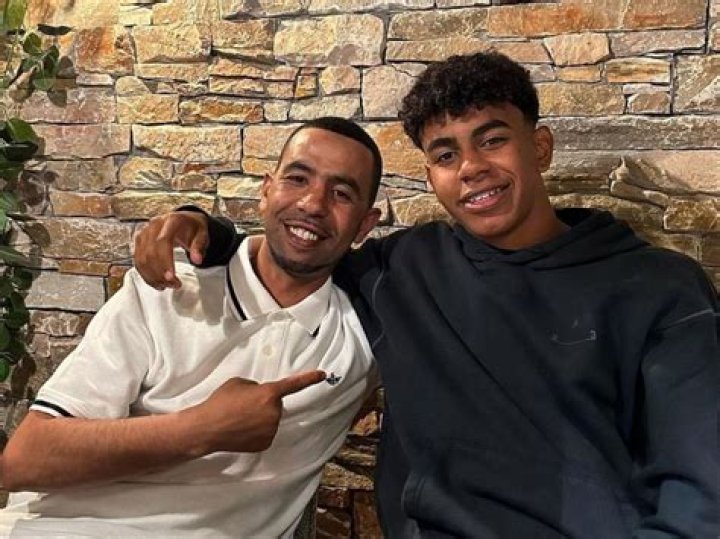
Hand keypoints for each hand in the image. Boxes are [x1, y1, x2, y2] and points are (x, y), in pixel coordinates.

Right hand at [134, 211, 208, 289]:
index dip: (165, 261)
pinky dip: (146, 274)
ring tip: (166, 286)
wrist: (184, 220)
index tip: (171, 277)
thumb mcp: (202, 234)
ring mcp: (144, 232)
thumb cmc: (192, 228)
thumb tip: (197, 259)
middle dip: (160, 273)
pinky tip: (156, 282)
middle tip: (174, 285)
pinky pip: (137, 260)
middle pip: (150, 252)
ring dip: (152, 276)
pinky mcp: (139, 241)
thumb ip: (199, 246)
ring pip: (141, 258)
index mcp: (171, 221)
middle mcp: (154, 225)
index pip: (163, 241)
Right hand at [186, 371, 325, 453]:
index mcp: (269, 393)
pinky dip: (256, 431)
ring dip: (260, 417)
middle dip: (263, 403)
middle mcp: (274, 412)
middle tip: (243, 405)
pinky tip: (242, 430)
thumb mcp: (239, 383)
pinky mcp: (266, 443)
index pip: (294, 384)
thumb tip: (260, 393)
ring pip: (270, 419)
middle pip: (275, 404)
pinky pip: (265, 432)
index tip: (323, 375)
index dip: (309, 379)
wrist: (207, 428)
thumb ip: (256, 386)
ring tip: (239, 418)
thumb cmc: (221, 402)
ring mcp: (271, 430)